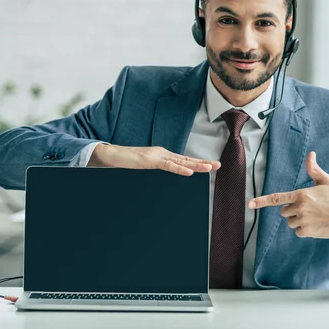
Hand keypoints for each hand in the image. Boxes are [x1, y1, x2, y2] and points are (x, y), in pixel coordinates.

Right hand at [88, 144, 220, 175]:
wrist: (110, 155)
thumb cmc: (126, 163)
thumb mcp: (145, 168)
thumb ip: (156, 170)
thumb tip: (167, 175)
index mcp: (162, 156)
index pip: (183, 160)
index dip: (198, 163)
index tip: (211, 165)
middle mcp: (162, 153)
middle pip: (186, 159)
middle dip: (203, 162)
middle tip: (218, 165)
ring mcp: (156, 156)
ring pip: (180, 161)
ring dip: (196, 165)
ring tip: (209, 168)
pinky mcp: (149, 160)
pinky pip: (167, 165)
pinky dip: (179, 168)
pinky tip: (189, 171)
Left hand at [248, 151, 328, 238]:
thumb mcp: (327, 181)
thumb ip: (314, 170)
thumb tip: (311, 154)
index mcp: (302, 194)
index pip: (277, 198)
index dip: (262, 201)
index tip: (250, 204)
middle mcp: (300, 207)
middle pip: (285, 212)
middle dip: (293, 210)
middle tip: (309, 208)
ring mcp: (303, 220)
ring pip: (291, 222)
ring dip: (298, 221)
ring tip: (314, 216)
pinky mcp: (308, 231)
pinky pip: (298, 232)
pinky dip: (304, 230)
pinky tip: (316, 225)